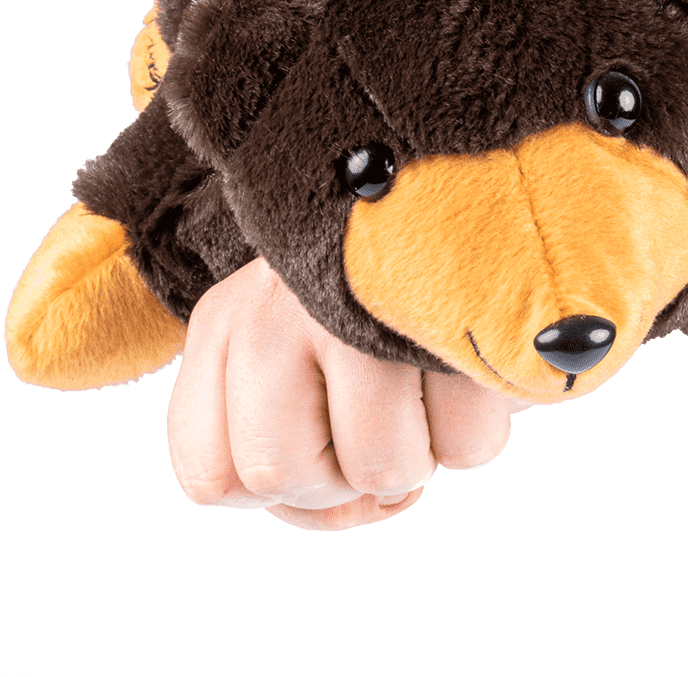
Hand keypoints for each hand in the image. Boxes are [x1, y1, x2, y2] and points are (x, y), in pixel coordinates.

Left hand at [168, 257, 518, 529]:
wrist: (443, 182)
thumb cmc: (370, 288)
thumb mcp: (299, 344)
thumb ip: (297, 441)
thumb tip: (373, 505)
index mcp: (223, 322)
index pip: (211, 478)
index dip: (285, 496)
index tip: (335, 452)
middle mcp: (269, 309)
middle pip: (282, 477)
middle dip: (352, 476)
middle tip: (388, 417)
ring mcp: (350, 307)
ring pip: (379, 470)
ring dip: (421, 452)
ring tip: (427, 388)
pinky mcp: (439, 309)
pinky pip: (464, 444)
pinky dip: (476, 427)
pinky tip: (465, 372)